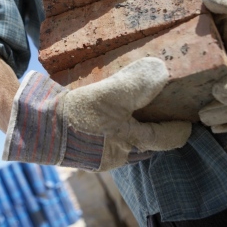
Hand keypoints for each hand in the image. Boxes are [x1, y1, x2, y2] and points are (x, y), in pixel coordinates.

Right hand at [3, 57, 191, 171]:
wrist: (38, 127)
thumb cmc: (76, 114)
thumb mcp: (109, 94)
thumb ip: (136, 83)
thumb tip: (160, 70)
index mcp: (129, 142)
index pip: (166, 139)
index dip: (180, 130)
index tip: (188, 122)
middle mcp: (118, 154)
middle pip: (146, 144)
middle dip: (153, 131)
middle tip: (157, 113)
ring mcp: (100, 156)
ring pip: (126, 144)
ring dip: (132, 130)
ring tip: (130, 112)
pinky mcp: (85, 151)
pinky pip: (108, 141)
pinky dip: (112, 129)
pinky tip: (105, 117)